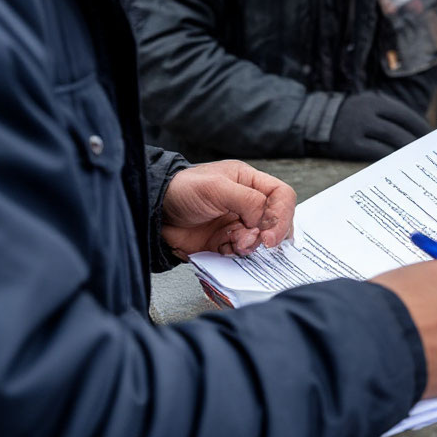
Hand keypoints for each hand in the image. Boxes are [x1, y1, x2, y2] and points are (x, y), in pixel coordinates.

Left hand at [162, 160, 295, 258]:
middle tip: (259, 243)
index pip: (281, 196)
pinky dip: (236, 254)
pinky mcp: (224, 242)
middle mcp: (247, 203)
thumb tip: (265, 219)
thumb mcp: (217, 187)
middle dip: (268, 234)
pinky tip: (224, 248)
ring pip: (259, 239)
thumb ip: (248, 200)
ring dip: (250, 245)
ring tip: (235, 244)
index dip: (282, 214)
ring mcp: (237, 224)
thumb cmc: (182, 190)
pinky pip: (240, 252)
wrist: (154, 212)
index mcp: (250, 182)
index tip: (271, 234)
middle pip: (275, 220)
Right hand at [330, 91, 430, 159]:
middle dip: (417, 142)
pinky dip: (390, 159)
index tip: (431, 138)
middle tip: (428, 154)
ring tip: (417, 161)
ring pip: (391, 140)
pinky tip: (398, 166)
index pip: (405, 114)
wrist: (311, 123)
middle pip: (400, 128)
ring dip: (406, 151)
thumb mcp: (365, 106)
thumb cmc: (347, 118)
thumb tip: (414, 131)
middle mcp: (367, 112)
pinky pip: (376, 153)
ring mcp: (358, 128)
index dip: (420, 126)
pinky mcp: (350, 145)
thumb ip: (386, 115)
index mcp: (374, 101)